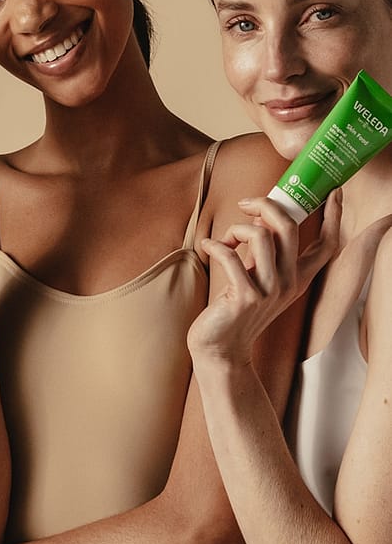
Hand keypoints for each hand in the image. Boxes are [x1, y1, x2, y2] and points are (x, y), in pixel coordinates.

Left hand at [188, 192, 339, 366]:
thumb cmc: (235, 310)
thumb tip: (260, 214)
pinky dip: (215, 245)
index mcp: (297, 278)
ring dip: (236, 229)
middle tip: (246, 204)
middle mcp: (289, 283)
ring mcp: (269, 291)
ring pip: (260, 235)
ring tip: (223, 241)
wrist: (220, 350)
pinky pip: (230, 256)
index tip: (334, 193)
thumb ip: (265, 251)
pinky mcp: (245, 297)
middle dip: (267, 205)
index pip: (328, 245)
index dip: (334, 217)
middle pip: (290, 228)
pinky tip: (208, 248)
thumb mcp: (258, 278)